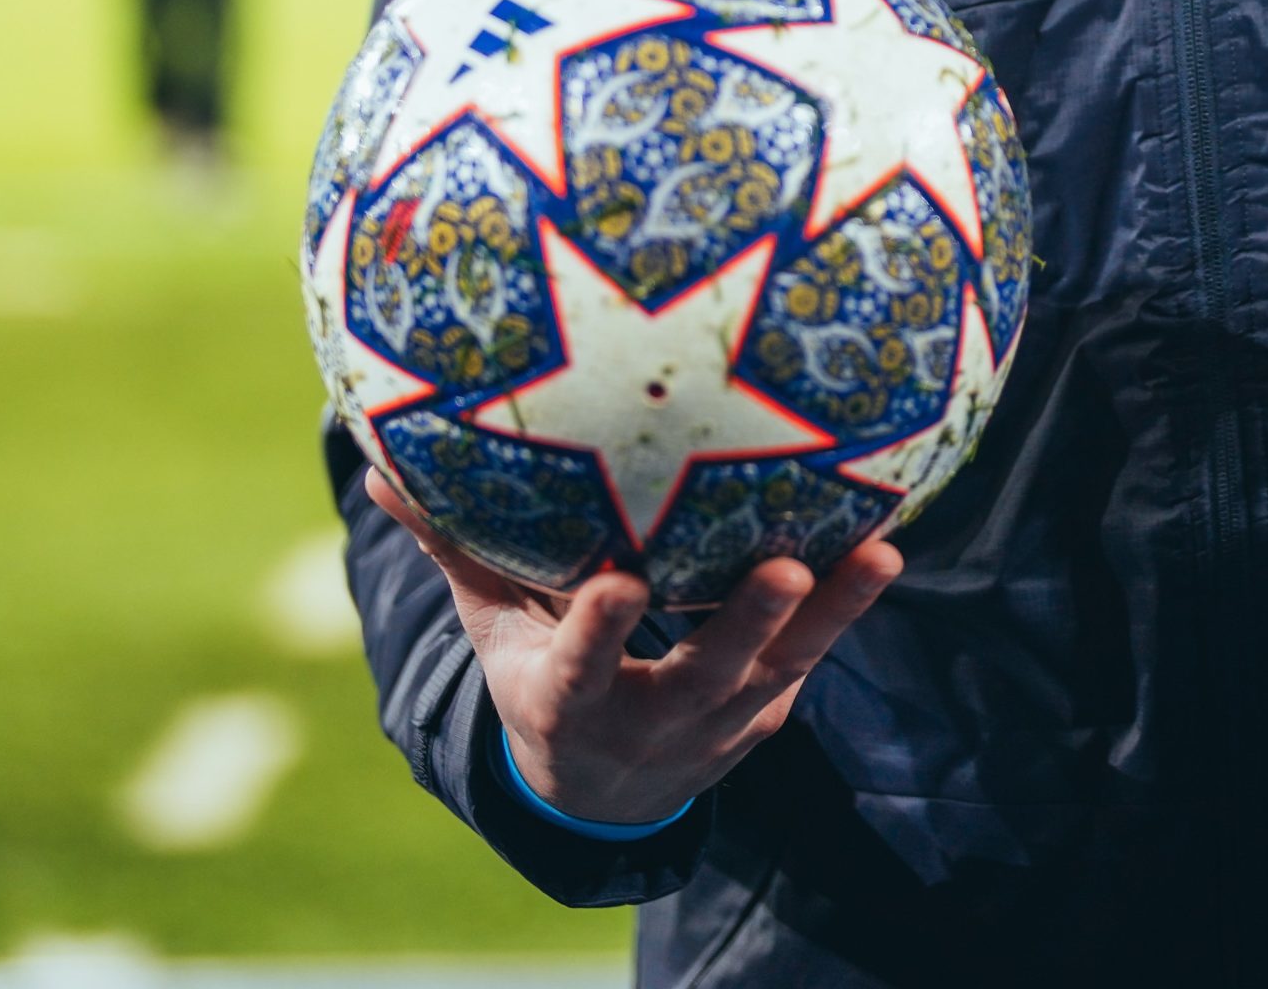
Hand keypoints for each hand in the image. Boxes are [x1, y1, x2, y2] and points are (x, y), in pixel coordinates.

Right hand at [366, 467, 901, 826]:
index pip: (581, 671)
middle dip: (744, 626)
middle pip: (703, 676)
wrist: (600, 798)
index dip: (599, 631)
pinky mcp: (766, 711)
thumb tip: (384, 468)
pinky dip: (850, 606)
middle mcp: (649, 722)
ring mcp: (719, 723)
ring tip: (878, 552)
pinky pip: (812, 655)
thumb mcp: (494, 633)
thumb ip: (459, 552)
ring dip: (832, 613)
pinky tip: (883, 540)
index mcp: (569, 705)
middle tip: (784, 569)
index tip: (618, 582)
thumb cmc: (541, 681)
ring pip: (780, 667)